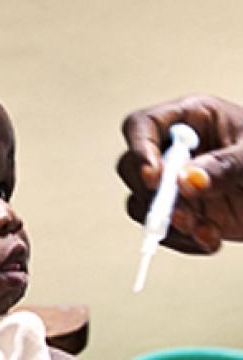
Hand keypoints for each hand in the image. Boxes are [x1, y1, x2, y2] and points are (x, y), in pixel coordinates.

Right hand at [118, 94, 242, 253]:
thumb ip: (226, 165)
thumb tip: (188, 179)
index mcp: (191, 120)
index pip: (143, 125)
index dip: (139, 148)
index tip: (153, 177)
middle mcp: (174, 151)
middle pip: (132, 168)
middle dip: (154, 195)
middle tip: (180, 212)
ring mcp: (174, 184)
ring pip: (141, 203)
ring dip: (168, 223)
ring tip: (204, 229)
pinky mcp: (180, 211)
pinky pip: (161, 229)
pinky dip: (181, 240)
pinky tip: (208, 238)